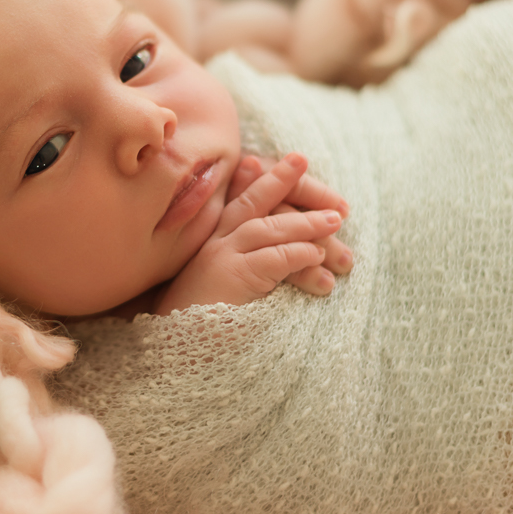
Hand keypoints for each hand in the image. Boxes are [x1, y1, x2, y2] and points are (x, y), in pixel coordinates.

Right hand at [155, 153, 346, 313]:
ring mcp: (220, 258)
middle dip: (278, 179)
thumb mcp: (226, 289)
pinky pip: (273, 258)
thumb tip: (286, 252)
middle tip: (302, 159)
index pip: (236, 202)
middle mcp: (213, 245)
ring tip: (335, 219)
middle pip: (249, 202)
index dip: (256, 179)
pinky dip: (298, 253)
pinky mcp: (232, 277)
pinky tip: (316, 254)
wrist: (177, 354)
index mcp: (210, 244)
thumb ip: (248, 266)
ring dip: (305, 223)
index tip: (277, 161)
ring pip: (267, 228)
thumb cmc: (202, 329)